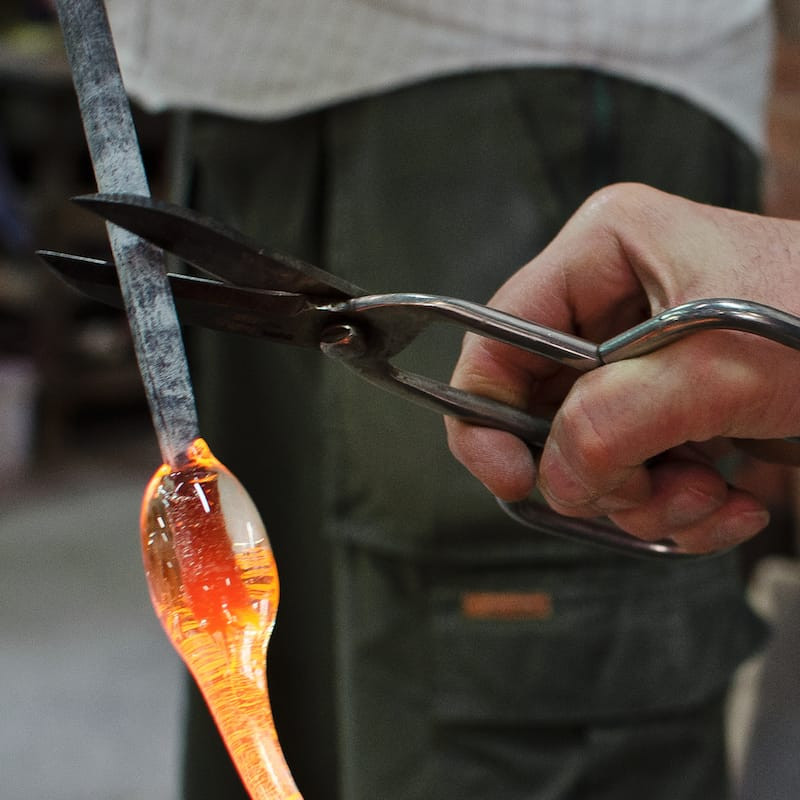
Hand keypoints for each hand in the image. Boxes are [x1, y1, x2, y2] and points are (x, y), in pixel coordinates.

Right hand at [446, 183, 799, 552]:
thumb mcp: (722, 364)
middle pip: (540, 409)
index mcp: (605, 251)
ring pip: (586, 455)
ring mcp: (640, 363)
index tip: (510, 477)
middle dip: (592, 468)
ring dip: (642, 498)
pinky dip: (674, 509)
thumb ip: (615, 419)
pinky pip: (633, 476)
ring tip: (705, 497)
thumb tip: (553, 476)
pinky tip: (730, 505)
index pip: (498, 335)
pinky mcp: (670, 410)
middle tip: (649, 489)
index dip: (485, 410)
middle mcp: (611, 304)